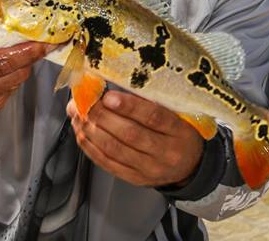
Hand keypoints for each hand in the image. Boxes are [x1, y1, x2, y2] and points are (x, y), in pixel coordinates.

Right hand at [0, 18, 54, 119]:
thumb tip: (2, 31)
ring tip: (20, 52)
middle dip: (29, 58)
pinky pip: (9, 91)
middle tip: (40, 43)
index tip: (42, 42)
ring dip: (22, 66)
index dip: (23, 52)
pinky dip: (13, 77)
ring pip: (13, 83)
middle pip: (10, 74)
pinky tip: (5, 68)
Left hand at [66, 90, 203, 187]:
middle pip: (130, 134)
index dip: (129, 106)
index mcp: (179, 131)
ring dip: (92, 131)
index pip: (154, 117)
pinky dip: (91, 148)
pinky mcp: (135, 179)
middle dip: (102, 116)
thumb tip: (113, 89)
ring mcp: (150, 169)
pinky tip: (82, 135)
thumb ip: (151, 103)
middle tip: (85, 102)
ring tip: (79, 115)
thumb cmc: (179, 133)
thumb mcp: (178, 115)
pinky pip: (109, 164)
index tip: (108, 96)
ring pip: (116, 149)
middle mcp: (166, 152)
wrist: (190, 166)